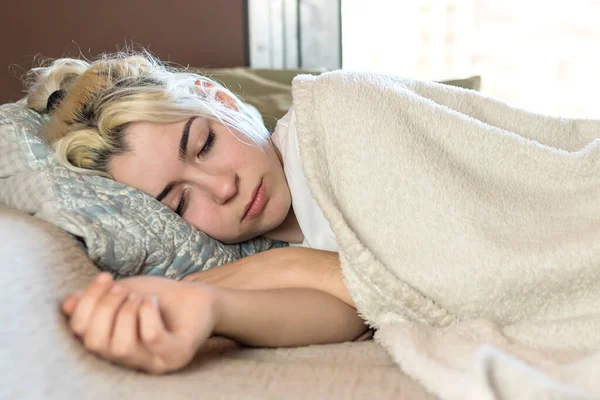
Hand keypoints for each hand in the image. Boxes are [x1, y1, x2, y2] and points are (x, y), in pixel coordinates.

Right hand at [62, 273, 216, 373]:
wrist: (199, 298)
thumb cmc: (159, 298)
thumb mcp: (123, 294)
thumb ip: (96, 300)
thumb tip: (67, 303)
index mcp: (111, 346)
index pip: (80, 334)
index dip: (86, 303)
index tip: (105, 277)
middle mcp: (129, 361)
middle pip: (96, 344)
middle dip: (105, 307)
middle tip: (123, 289)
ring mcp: (154, 362)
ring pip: (120, 348)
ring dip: (126, 312)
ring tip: (139, 297)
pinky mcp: (177, 355)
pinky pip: (151, 339)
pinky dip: (147, 315)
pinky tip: (151, 302)